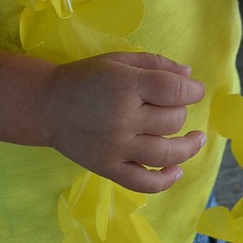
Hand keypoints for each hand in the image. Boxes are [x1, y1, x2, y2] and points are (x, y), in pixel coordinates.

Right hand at [44, 52, 205, 192]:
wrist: (46, 106)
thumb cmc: (84, 78)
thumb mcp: (117, 60)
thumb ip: (155, 64)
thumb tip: (189, 75)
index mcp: (126, 86)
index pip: (173, 91)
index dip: (193, 90)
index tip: (195, 90)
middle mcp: (123, 118)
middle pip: (172, 120)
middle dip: (181, 111)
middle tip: (173, 106)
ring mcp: (116, 148)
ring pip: (166, 153)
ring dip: (188, 147)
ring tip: (196, 139)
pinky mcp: (108, 168)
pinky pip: (143, 182)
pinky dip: (165, 181)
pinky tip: (177, 171)